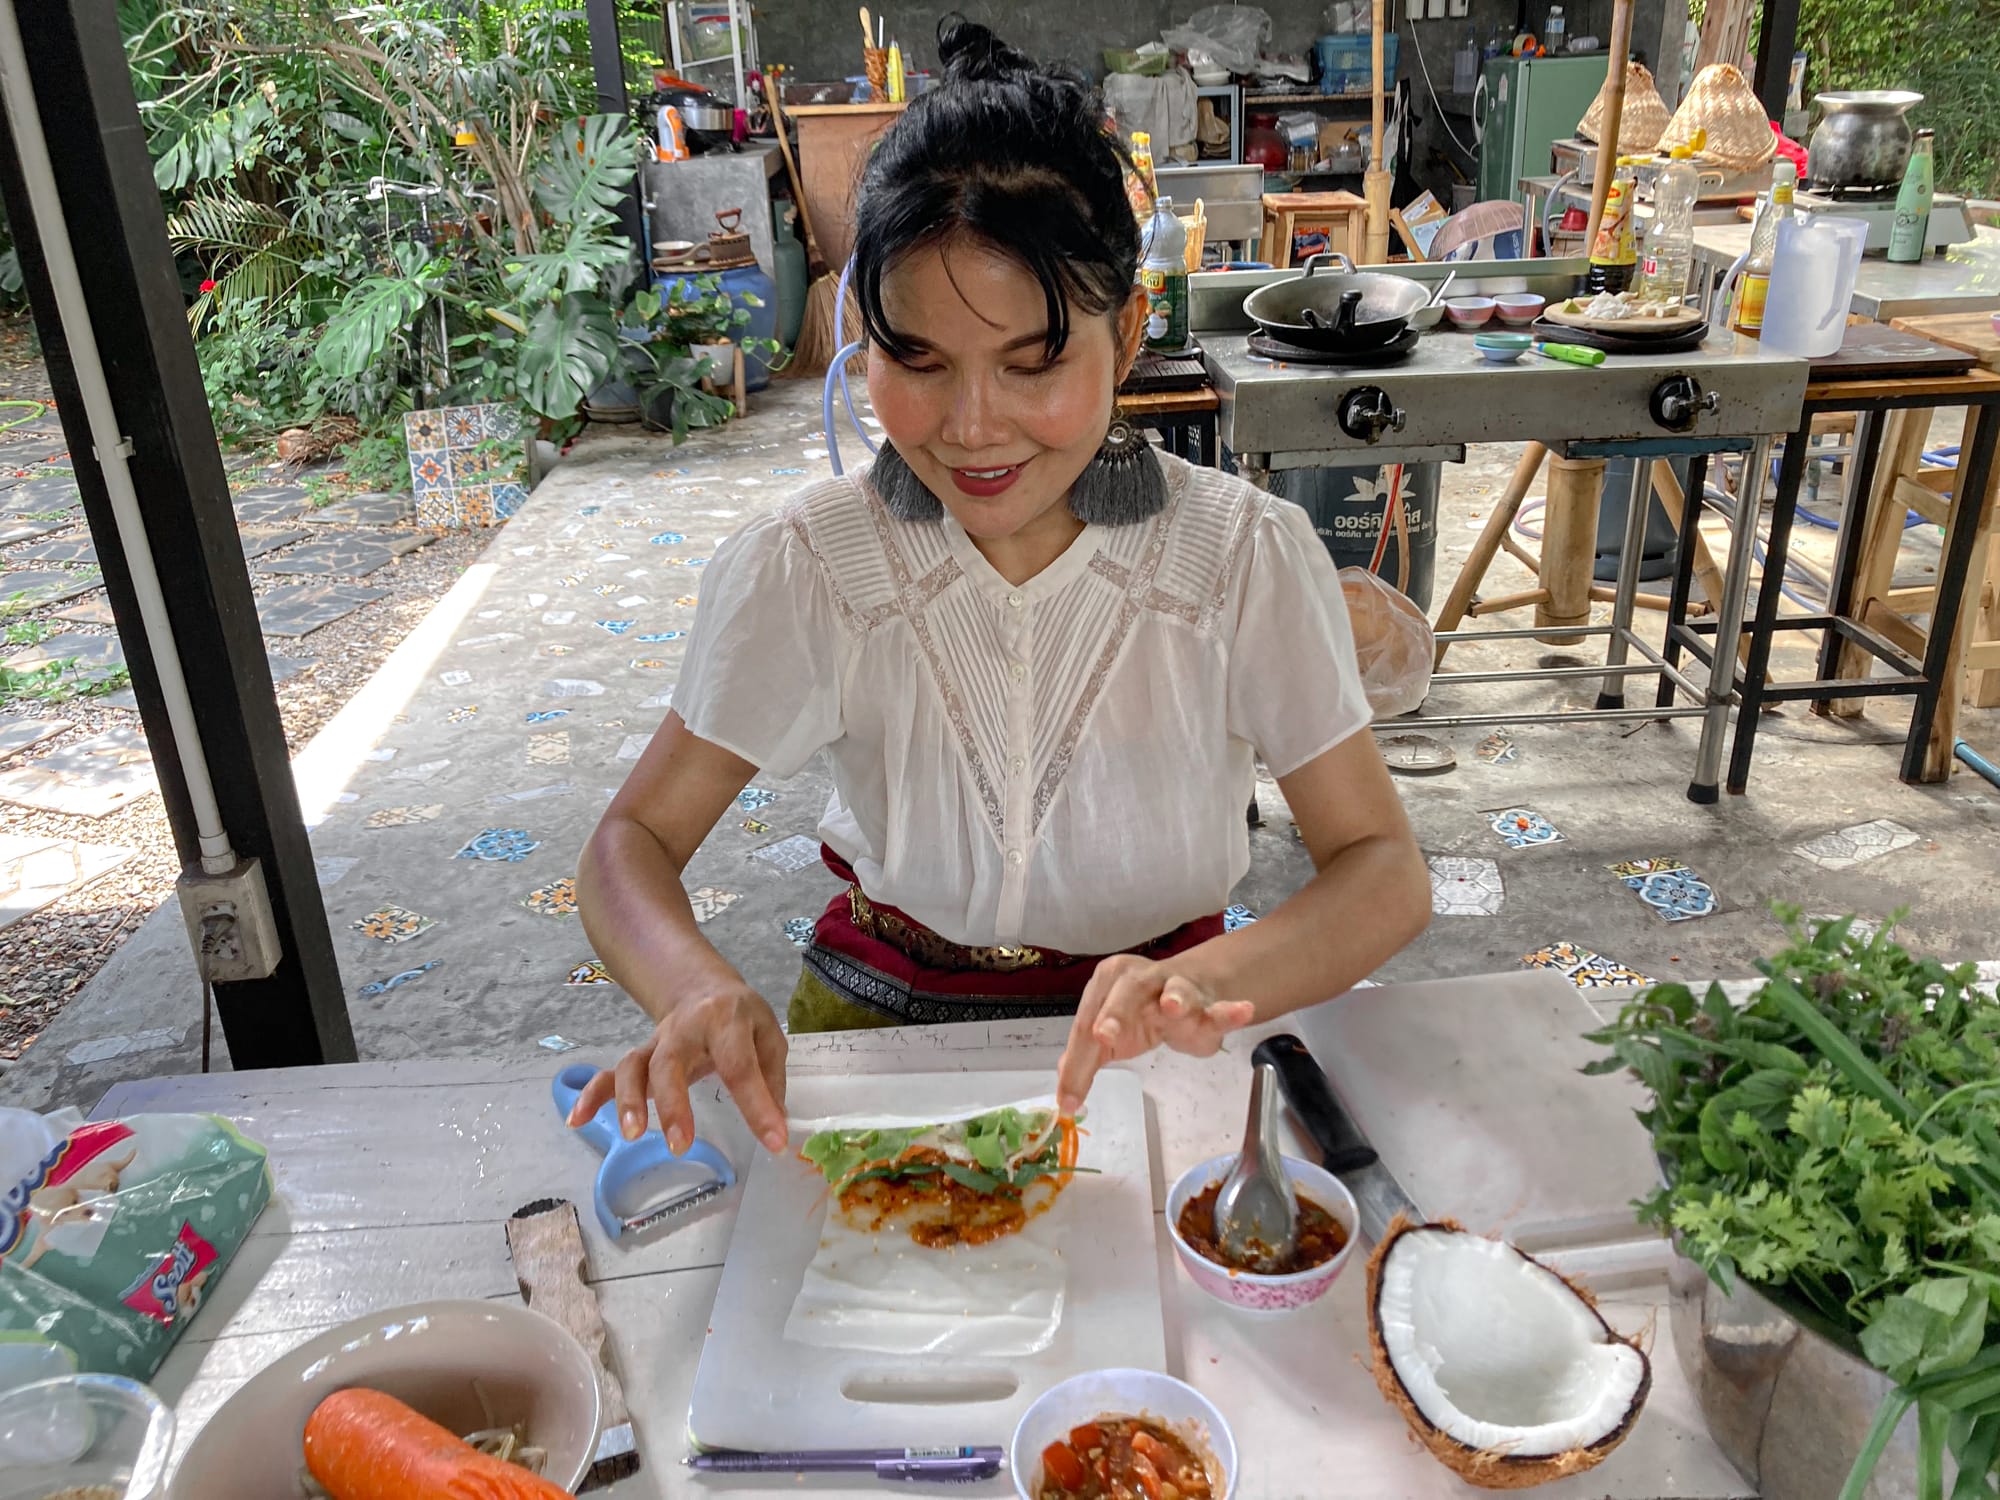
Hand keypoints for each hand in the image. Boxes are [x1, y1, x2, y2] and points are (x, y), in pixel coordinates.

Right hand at [566, 982, 789, 1154]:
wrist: (701, 986)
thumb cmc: (740, 1018)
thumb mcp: (768, 1036)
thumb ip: (771, 1080)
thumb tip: (776, 1127)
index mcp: (727, 1021)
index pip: (741, 1066)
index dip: (758, 1106)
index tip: (774, 1142)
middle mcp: (685, 1030)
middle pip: (670, 1063)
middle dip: (672, 1103)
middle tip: (680, 1145)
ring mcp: (657, 1043)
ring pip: (633, 1066)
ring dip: (628, 1100)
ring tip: (631, 1135)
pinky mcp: (640, 1057)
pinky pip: (610, 1074)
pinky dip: (592, 1094)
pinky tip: (576, 1119)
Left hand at [1055, 954, 1255, 1113]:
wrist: (1188, 993)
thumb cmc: (1138, 1014)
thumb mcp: (1108, 1039)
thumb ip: (1084, 1062)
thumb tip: (1065, 1099)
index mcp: (1107, 985)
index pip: (1088, 1023)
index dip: (1078, 1059)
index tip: (1070, 1098)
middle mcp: (1140, 980)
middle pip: (1124, 994)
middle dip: (1114, 1013)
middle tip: (1102, 1035)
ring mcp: (1176, 990)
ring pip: (1174, 992)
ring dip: (1174, 999)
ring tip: (1173, 1007)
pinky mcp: (1207, 1007)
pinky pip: (1218, 1009)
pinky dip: (1229, 1011)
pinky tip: (1242, 1010)